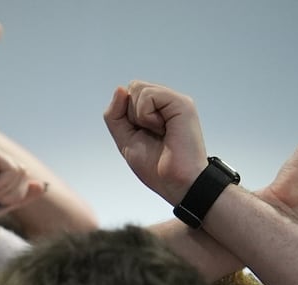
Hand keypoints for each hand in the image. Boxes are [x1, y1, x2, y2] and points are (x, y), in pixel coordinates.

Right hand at [0, 141, 46, 220]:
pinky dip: (2, 186)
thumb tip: (43, 185)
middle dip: (11, 193)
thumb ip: (21, 195)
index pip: (22, 177)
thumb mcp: (1, 205)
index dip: (13, 195)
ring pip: (21, 172)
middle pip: (24, 173)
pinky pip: (13, 171)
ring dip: (5, 192)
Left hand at [103, 81, 207, 203]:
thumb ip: (115, 116)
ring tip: (158, 132)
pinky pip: (148, 95)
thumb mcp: (125, 139)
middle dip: (130, 115)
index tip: (140, 135)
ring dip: (139, 116)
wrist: (175, 182)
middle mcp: (166, 102)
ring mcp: (174, 101)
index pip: (126, 96)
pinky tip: (162, 129)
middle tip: (150, 134)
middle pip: (132, 88)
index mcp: (155, 111)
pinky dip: (146, 115)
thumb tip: (119, 89)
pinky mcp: (182, 103)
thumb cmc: (155, 167)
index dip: (124, 116)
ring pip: (137, 88)